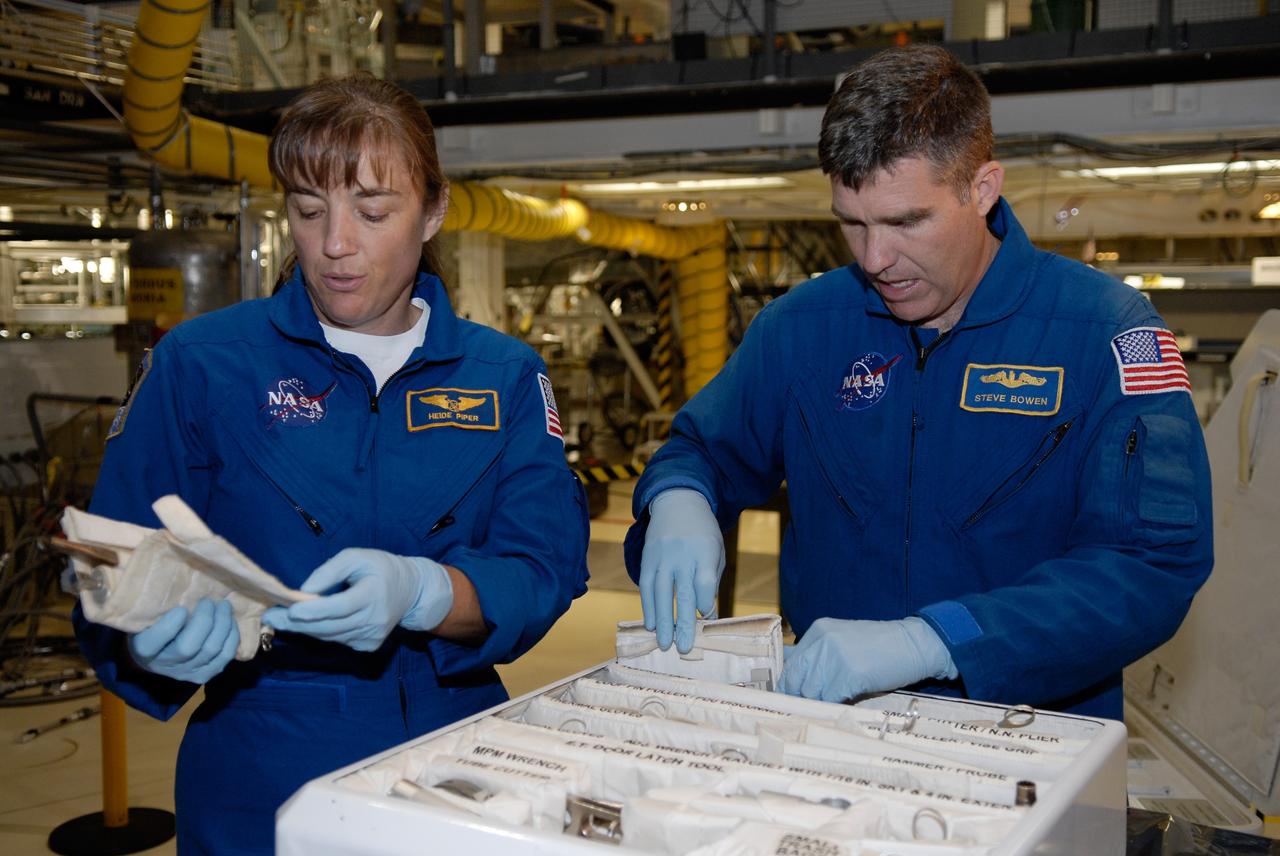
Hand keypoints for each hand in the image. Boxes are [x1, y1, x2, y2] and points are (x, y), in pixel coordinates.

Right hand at [127, 598, 238, 683]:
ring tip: (224, 606)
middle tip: (209, 601)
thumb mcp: (145, 615)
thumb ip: (159, 606)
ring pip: (211, 650)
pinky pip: (224, 657)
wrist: (153, 656)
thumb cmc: (149, 627)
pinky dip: (231, 636)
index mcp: (144, 648)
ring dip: (223, 625)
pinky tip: (230, 622)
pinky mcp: (204, 675)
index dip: (171, 624)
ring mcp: (186, 673)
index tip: (181, 609)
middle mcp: (165, 665)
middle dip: (205, 620)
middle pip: (189, 647)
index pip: (155, 640)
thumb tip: (184, 587)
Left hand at [262, 548, 452, 651]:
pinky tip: (313, 622)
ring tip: (282, 619)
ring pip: (330, 637)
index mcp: (374, 594)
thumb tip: (304, 592)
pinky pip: (338, 641)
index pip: (341, 606)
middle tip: (271, 617)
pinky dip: (323, 632)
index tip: (290, 610)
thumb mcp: (356, 557)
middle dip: (297, 623)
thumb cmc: (379, 568)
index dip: (315, 611)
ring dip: (305, 629)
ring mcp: (373, 636)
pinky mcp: (370, 645)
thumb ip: (329, 571)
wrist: (410, 590)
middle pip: (330, 626)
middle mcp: (375, 619)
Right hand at [639, 488, 724, 653]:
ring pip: (660, 593)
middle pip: (682, 593)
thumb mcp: (716, 550)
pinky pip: (646, 586)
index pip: (705, 582)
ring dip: (662, 620)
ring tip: (664, 643)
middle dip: (683, 623)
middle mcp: (683, 555)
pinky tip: (651, 625)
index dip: (706, 603)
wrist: (678, 501)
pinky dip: (647, 607)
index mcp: (705, 551)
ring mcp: (662, 556)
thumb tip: (706, 614)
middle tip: (683, 648)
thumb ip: (711, 579)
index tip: (707, 619)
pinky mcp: (648, 558)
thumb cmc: (703, 533)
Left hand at [779, 617, 956, 702]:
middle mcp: (822, 642)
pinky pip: (829, 699)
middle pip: (795, 678)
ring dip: (816, 704)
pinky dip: (832, 707)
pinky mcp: (849, 675)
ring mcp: (835, 658)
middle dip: (796, 696)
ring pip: (810, 692)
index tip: (787, 698)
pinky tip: (840, 707)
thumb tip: (793, 676)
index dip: (787, 684)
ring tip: (825, 710)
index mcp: (818, 631)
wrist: (913, 644)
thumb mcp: (843, 641)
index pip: (790, 662)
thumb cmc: (880, 646)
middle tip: (801, 710)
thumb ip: (819, 654)